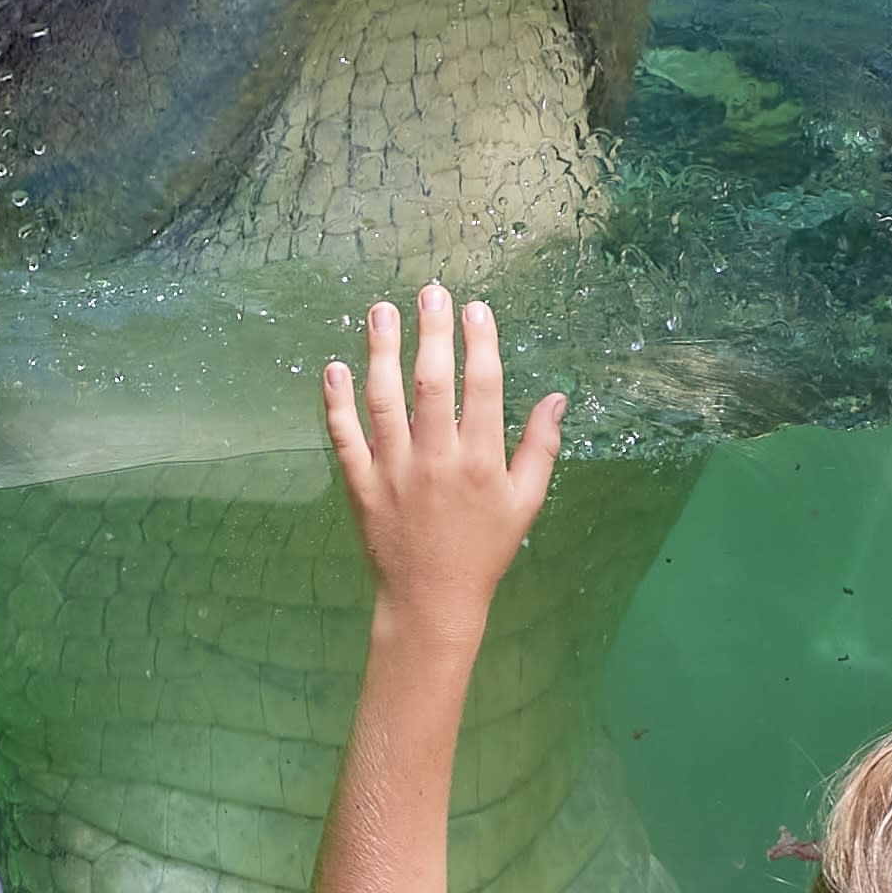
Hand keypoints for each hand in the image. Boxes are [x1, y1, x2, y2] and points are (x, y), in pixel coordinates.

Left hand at [319, 285, 562, 634]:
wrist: (431, 600)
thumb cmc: (484, 550)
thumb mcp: (525, 502)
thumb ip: (541, 448)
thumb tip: (557, 397)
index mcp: (481, 462)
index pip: (482, 388)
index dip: (480, 344)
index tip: (476, 308)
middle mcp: (436, 461)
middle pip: (431, 383)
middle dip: (431, 332)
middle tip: (430, 291)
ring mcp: (394, 472)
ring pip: (384, 400)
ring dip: (380, 352)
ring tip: (380, 311)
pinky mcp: (361, 485)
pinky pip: (344, 438)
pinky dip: (337, 403)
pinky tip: (334, 367)